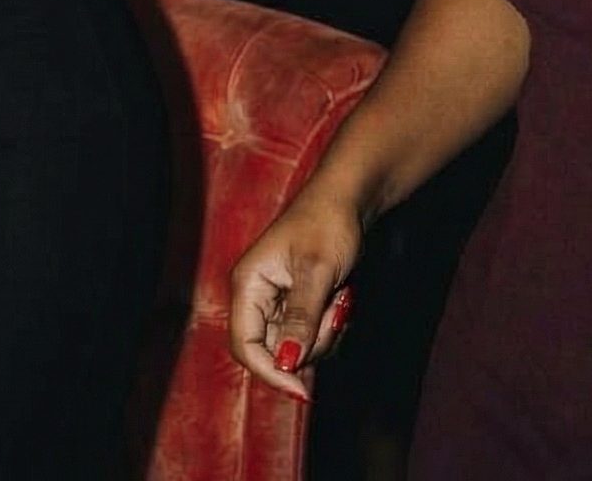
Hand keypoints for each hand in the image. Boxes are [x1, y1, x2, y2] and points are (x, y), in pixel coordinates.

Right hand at [227, 190, 362, 401]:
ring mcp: (277, 302)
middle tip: (335, 313)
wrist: (346, 201)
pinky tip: (340, 300)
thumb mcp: (316, 273)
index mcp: (248, 284)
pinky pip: (310, 336)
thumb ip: (299, 320)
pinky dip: (330, 327)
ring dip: (325, 334)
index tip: (304, 391)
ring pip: (296, 347)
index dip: (271, 372)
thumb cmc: (327, 225)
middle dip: (310, 344)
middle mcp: (256, 296)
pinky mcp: (296, 304)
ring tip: (339, 298)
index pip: (245, 345)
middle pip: (274, 351)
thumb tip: (285, 364)